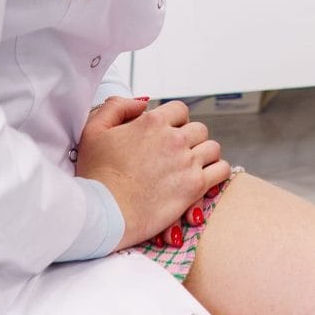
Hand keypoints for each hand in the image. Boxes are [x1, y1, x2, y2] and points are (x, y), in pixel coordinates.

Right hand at [76, 97, 228, 246]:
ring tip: (193, 166)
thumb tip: (141, 102)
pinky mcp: (195, 186)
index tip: (167, 134)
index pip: (180, 110)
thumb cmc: (95, 175)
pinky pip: (221, 170)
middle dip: (190, 139)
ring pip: (212, 148)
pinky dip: (218, 172)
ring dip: (205, 155)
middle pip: (198, 129)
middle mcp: (174, 139)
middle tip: (178, 154)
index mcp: (152, 122)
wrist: (103, 212)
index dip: (175, 121)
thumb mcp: (93, 130)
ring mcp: (187, 162)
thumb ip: (117, 107)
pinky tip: (208, 178)